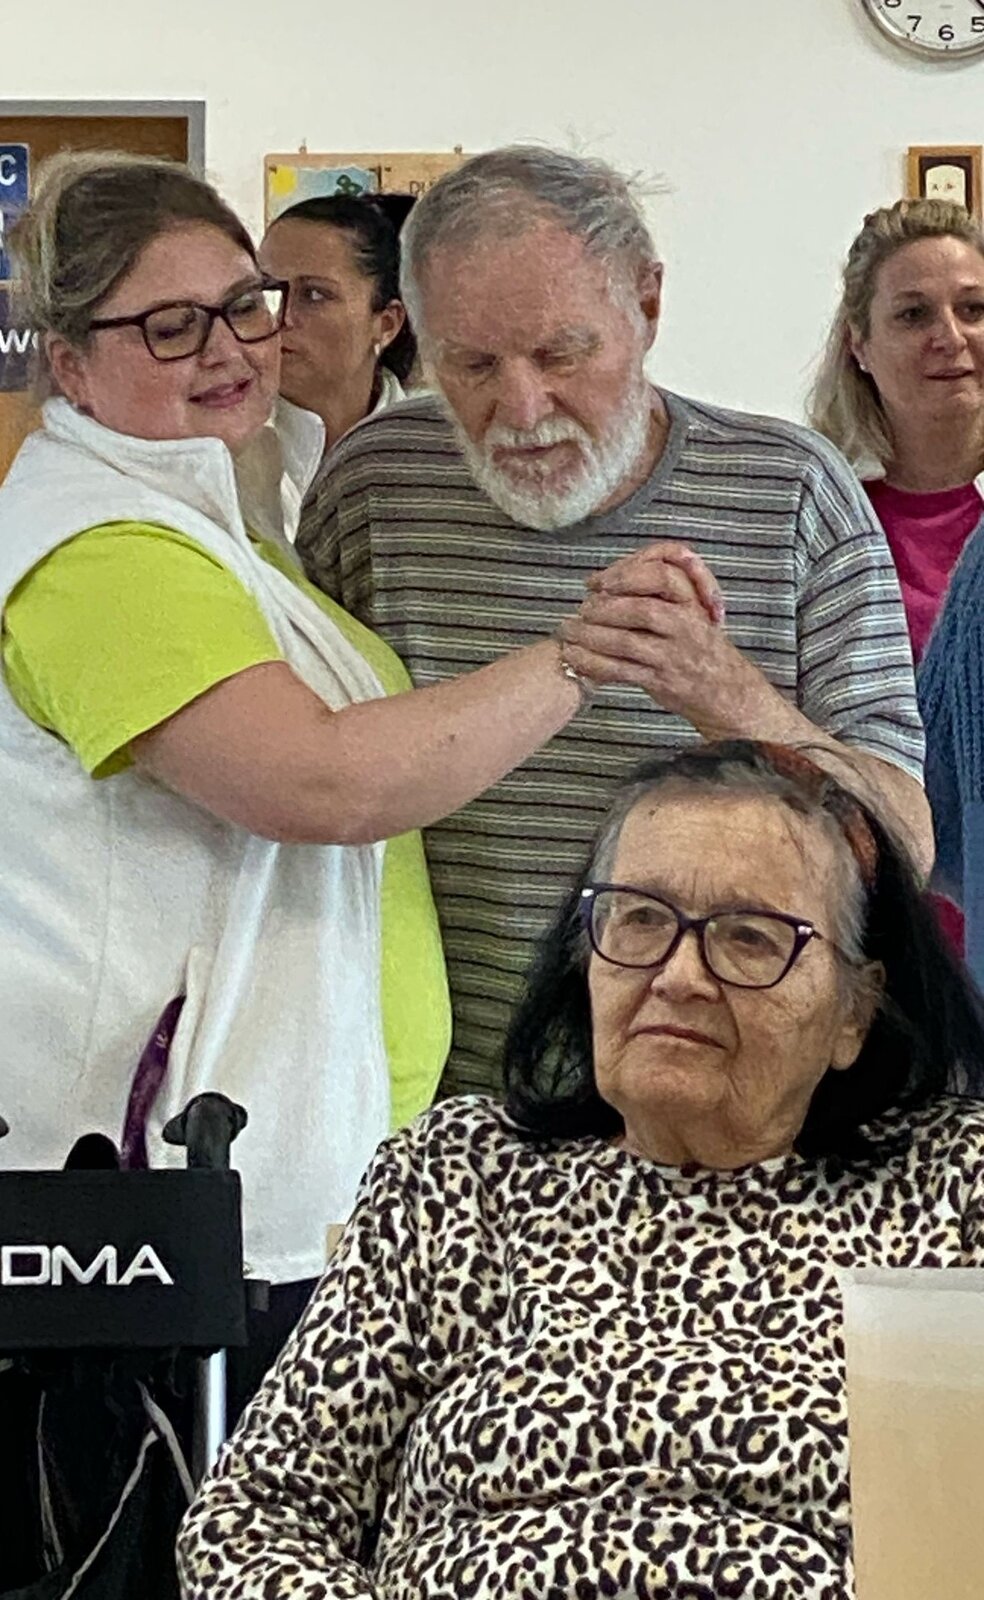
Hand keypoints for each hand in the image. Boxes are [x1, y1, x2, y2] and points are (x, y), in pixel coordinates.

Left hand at [561, 548, 782, 737]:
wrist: (728, 693)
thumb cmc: (703, 651)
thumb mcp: (695, 616)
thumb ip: (663, 598)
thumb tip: (614, 584)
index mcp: (692, 605)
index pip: (662, 578)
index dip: (626, 576)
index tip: (598, 581)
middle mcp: (685, 628)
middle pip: (640, 610)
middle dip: (605, 608)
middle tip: (581, 609)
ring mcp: (673, 657)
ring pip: (626, 642)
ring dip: (592, 636)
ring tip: (568, 633)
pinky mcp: (660, 681)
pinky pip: (621, 671)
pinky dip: (594, 663)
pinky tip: (574, 658)